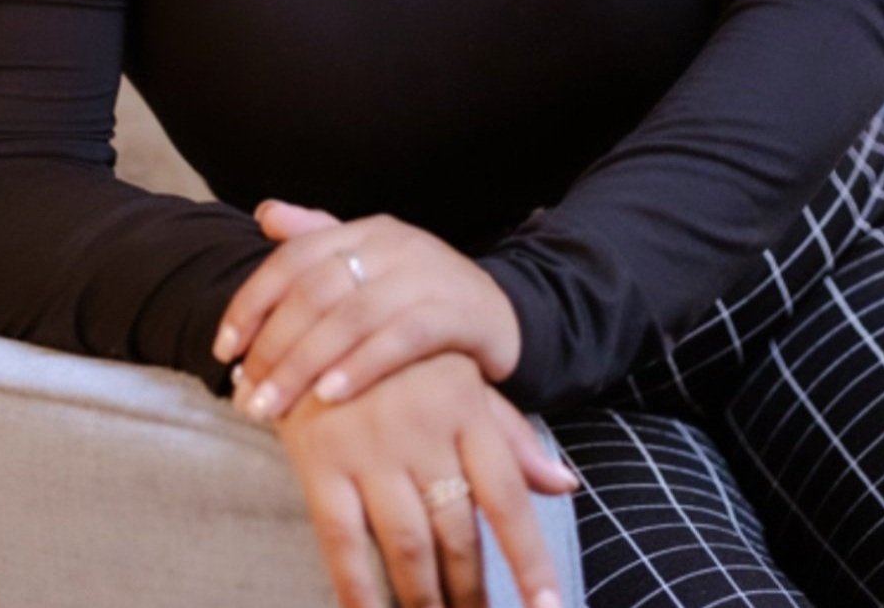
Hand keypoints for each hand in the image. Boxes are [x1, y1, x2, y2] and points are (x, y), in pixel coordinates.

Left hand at [214, 200, 521, 422]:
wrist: (502, 316)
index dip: (252, 302)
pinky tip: (332, 395)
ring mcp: (428, 273)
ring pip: (352, 316)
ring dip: (306, 364)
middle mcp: (394, 243)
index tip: (223, 350)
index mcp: (364, 231)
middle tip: (247, 396)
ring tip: (275, 407)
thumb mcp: (370, 267)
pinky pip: (402, 337)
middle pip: (316, 290)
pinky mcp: (459, 310)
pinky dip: (362, 366)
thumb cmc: (420, 299)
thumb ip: (318, 241)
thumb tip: (266, 213)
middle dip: (273, 346)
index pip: (293, 257)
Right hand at [271, 348, 576, 607]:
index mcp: (464, 405)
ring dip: (424, 599)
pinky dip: (358, 590)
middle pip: (456, 532)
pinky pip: (342, 541)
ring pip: (406, 545)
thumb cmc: (403, 351)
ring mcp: (369, 447)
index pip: (506, 495)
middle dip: (471, 592)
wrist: (318, 305)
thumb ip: (510, 435)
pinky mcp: (320, 460)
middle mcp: (421, 429)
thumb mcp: (462, 377)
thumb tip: (566, 484)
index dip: (528, 557)